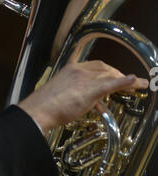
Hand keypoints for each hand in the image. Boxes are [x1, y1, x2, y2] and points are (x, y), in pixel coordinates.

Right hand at [18, 60, 148, 133]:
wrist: (39, 109)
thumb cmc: (45, 105)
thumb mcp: (62, 93)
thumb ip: (76, 92)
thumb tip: (86, 100)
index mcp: (70, 68)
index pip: (95, 65)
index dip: (108, 70)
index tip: (114, 76)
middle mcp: (79, 70)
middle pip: (105, 68)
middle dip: (118, 74)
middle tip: (127, 83)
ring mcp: (84, 79)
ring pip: (110, 75)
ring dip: (126, 80)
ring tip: (137, 85)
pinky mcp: (90, 90)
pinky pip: (111, 84)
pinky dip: (125, 82)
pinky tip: (135, 81)